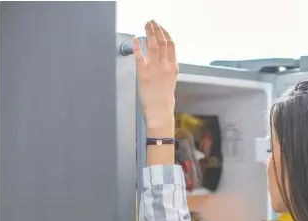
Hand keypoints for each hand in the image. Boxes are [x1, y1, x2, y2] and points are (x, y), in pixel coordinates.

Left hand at [132, 21, 177, 136]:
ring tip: (146, 25)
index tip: (161, 28)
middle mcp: (165, 66)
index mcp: (173, 68)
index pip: (171, 45)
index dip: (165, 34)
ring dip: (149, 32)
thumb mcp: (171, 82)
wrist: (160, 111)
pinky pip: (139, 55)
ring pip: (153, 45)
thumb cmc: (164, 100)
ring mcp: (154, 69)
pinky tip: (134, 39)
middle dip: (156, 29)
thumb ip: (167, 69)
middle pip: (162, 42)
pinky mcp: (143, 74)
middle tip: (151, 22)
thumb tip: (162, 61)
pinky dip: (136, 46)